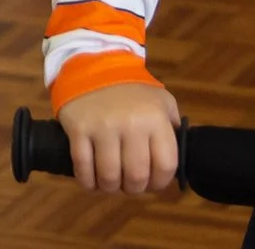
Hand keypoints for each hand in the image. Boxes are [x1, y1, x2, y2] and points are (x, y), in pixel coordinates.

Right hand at [56, 81, 180, 193]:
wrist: (94, 66)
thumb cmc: (132, 89)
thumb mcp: (162, 101)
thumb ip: (172, 129)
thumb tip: (175, 162)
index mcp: (156, 119)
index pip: (165, 166)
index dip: (160, 183)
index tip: (152, 183)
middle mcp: (132, 124)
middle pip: (136, 177)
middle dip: (133, 188)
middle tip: (129, 184)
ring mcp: (103, 127)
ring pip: (109, 177)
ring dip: (110, 187)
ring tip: (110, 183)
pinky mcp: (79, 129)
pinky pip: (82, 167)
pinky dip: (87, 181)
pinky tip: (91, 180)